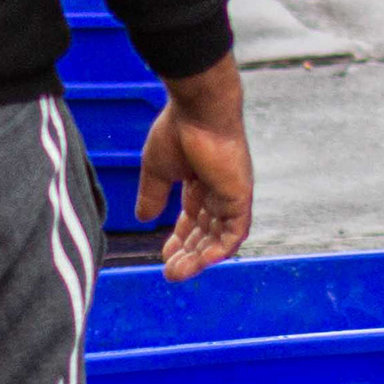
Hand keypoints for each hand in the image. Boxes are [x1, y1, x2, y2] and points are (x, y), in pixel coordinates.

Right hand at [136, 58, 252, 280]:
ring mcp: (231, 193)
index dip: (179, 239)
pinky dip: (221, 249)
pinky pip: (236, 230)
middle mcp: (219, 190)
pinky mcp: (240, 196)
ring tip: (178, 272)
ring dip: (201, 257)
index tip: (164, 256)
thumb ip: (152, 195)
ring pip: (220, 235)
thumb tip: (143, 219)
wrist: (198, 111)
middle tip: (170, 272)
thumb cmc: (177, 131)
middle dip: (188, 253)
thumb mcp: (157, 170)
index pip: (194, 218)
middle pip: (206, 231)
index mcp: (200, 181)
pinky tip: (202, 262)